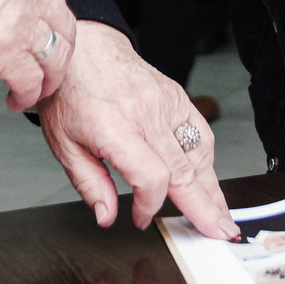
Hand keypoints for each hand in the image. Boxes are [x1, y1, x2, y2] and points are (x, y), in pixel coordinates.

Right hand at [0, 0, 75, 111]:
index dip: (56, 27)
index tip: (51, 41)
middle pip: (63, 28)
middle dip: (60, 55)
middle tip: (51, 71)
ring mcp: (18, 20)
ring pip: (54, 57)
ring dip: (47, 79)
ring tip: (36, 91)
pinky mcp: (6, 50)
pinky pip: (30, 80)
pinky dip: (27, 94)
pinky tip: (16, 99)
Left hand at [39, 23, 235, 238]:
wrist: (84, 50)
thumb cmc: (71, 94)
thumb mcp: (64, 145)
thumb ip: (89, 184)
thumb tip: (107, 216)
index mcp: (114, 127)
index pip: (150, 176)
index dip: (150, 205)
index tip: (141, 218)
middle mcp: (145, 114)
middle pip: (183, 170)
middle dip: (204, 207)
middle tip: (219, 233)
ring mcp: (166, 103)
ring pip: (199, 153)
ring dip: (213, 187)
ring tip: (220, 214)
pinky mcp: (177, 97)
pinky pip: (201, 133)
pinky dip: (207, 159)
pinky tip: (208, 179)